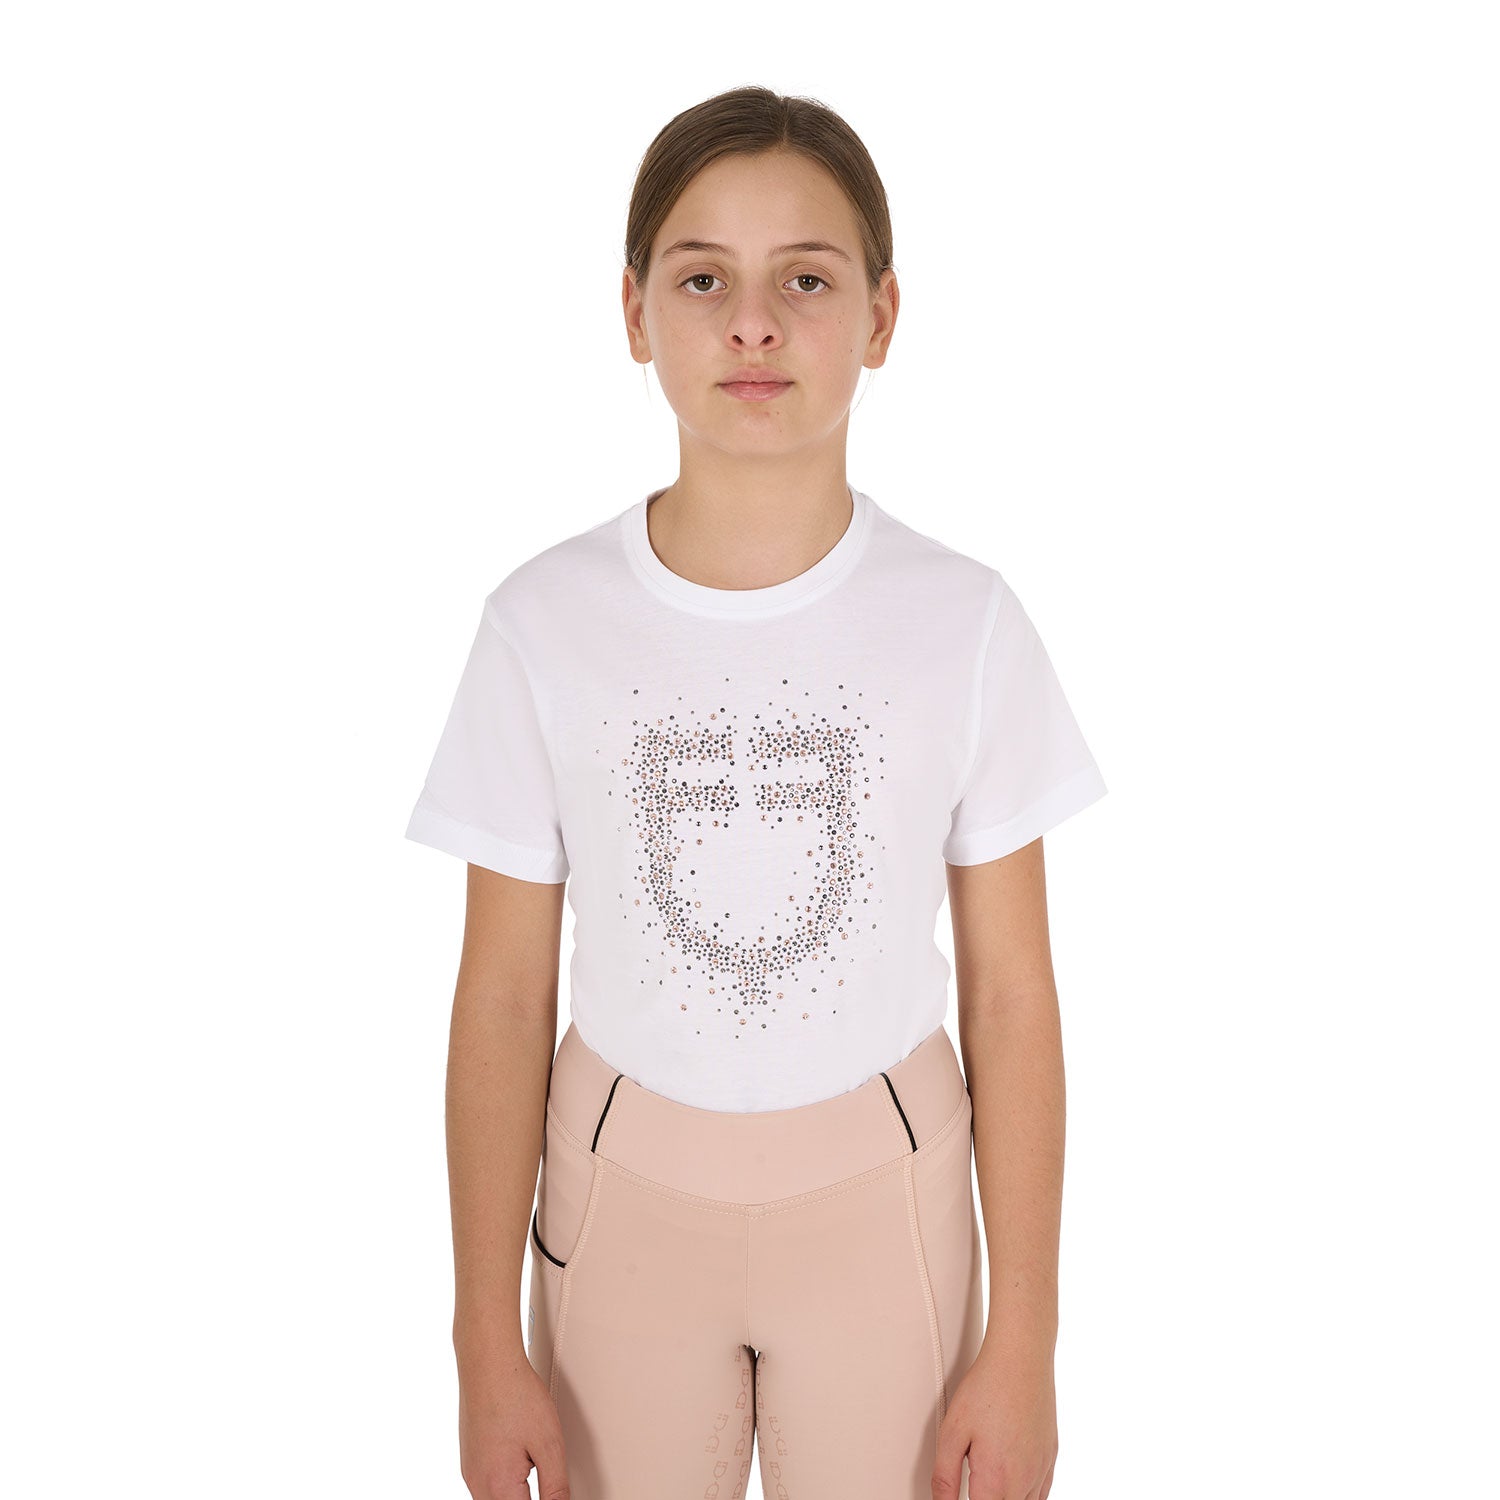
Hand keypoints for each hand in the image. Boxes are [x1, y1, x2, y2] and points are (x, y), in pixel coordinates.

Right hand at [458, 1352, 569, 1498]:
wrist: (488, 1363)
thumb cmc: (517, 1395)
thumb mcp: (549, 1444)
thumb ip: (556, 1487)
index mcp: (498, 1488)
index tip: (555, 1494)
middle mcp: (478, 1485)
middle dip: (529, 1498)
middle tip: (542, 1468)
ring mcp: (470, 1473)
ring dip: (517, 1495)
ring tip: (534, 1467)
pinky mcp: (469, 1460)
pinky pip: (487, 1486)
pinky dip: (505, 1484)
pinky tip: (520, 1465)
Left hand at [931, 1341, 1057, 1499]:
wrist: (1021, 1358)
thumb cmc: (986, 1388)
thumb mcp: (952, 1431)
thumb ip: (945, 1477)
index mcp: (996, 1480)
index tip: (962, 1492)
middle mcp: (1023, 1482)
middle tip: (972, 1483)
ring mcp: (1041, 1471)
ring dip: (1005, 1499)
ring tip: (987, 1483)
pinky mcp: (1051, 1458)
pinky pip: (1041, 1494)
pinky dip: (1025, 1496)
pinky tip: (1009, 1481)